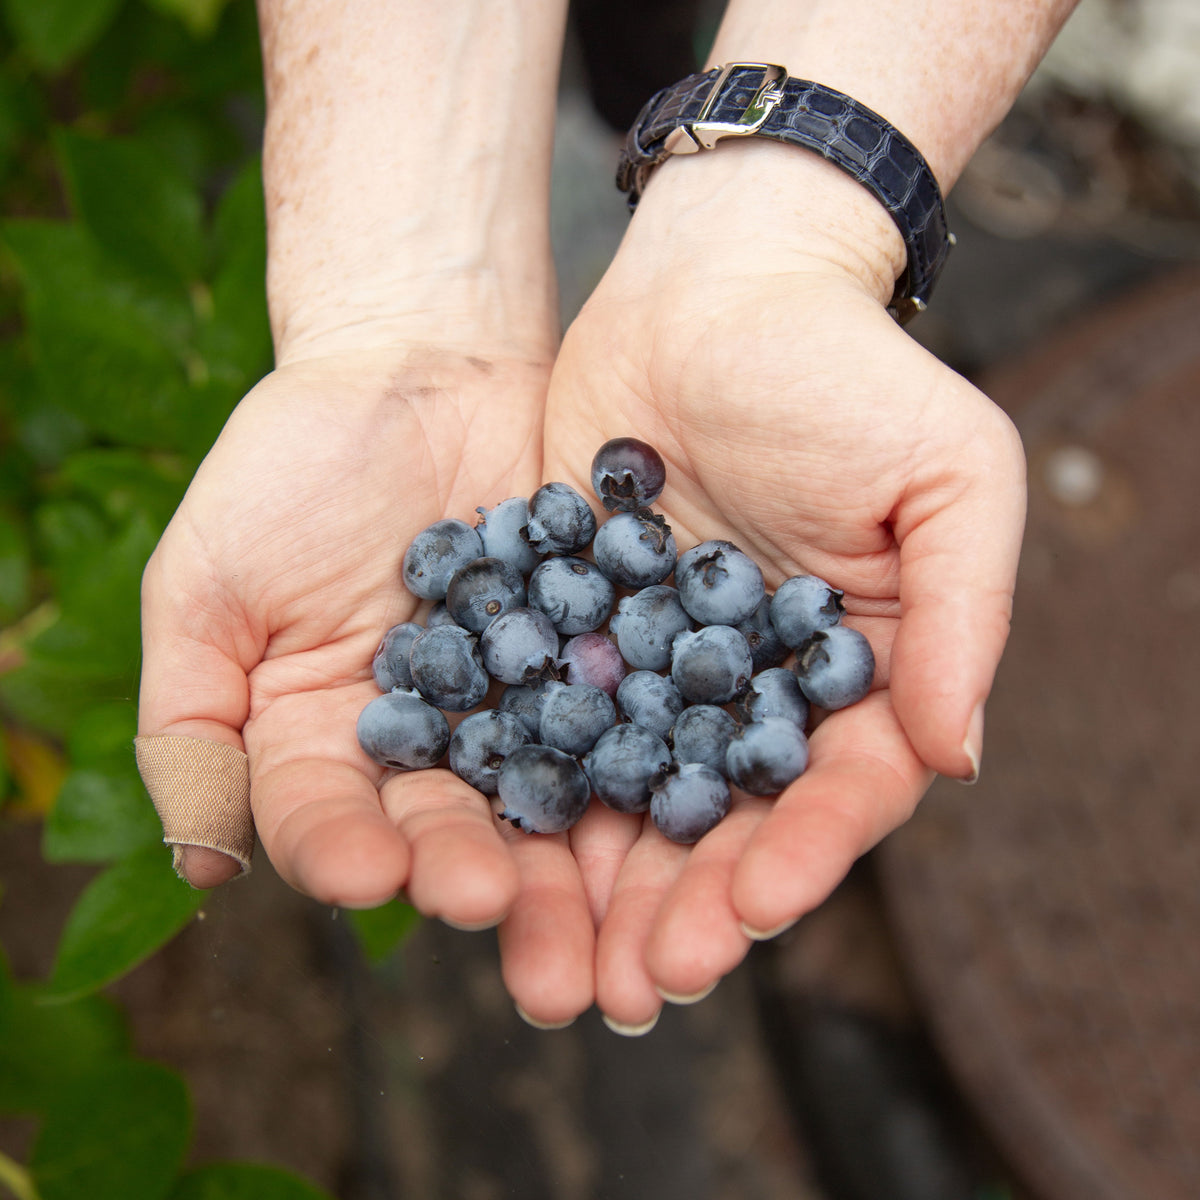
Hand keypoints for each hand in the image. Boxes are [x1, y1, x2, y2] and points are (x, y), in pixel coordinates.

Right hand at [138, 348, 597, 1023]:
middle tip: (491, 901)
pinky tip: (665, 796)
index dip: (340, 849)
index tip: (367, 871)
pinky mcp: (591, 660)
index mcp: (322, 737)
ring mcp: (514, 704)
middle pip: (440, 827)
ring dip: (559, 852)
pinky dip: (639, 754)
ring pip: (535, 794)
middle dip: (463, 869)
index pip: (323, 818)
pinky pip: (618, 713)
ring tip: (586, 896)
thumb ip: (189, 717)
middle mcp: (425, 740)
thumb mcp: (207, 584)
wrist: (418, 363)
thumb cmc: (292, 464)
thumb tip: (200, 863)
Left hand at [542, 149, 1025, 1029]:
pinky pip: (547, 723)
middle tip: (643, 985)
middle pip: (724, 821)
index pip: (837, 789)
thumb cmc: (842, 368)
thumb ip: (965, 614)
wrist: (711, 288)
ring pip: (629, 797)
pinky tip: (491, 849)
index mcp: (853, 674)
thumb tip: (958, 757)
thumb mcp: (946, 474)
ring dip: (598, 885)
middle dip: (686, 904)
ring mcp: (655, 669)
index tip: (754, 907)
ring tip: (563, 970)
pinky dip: (525, 789)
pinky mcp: (572, 633)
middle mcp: (750, 690)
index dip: (803, 853)